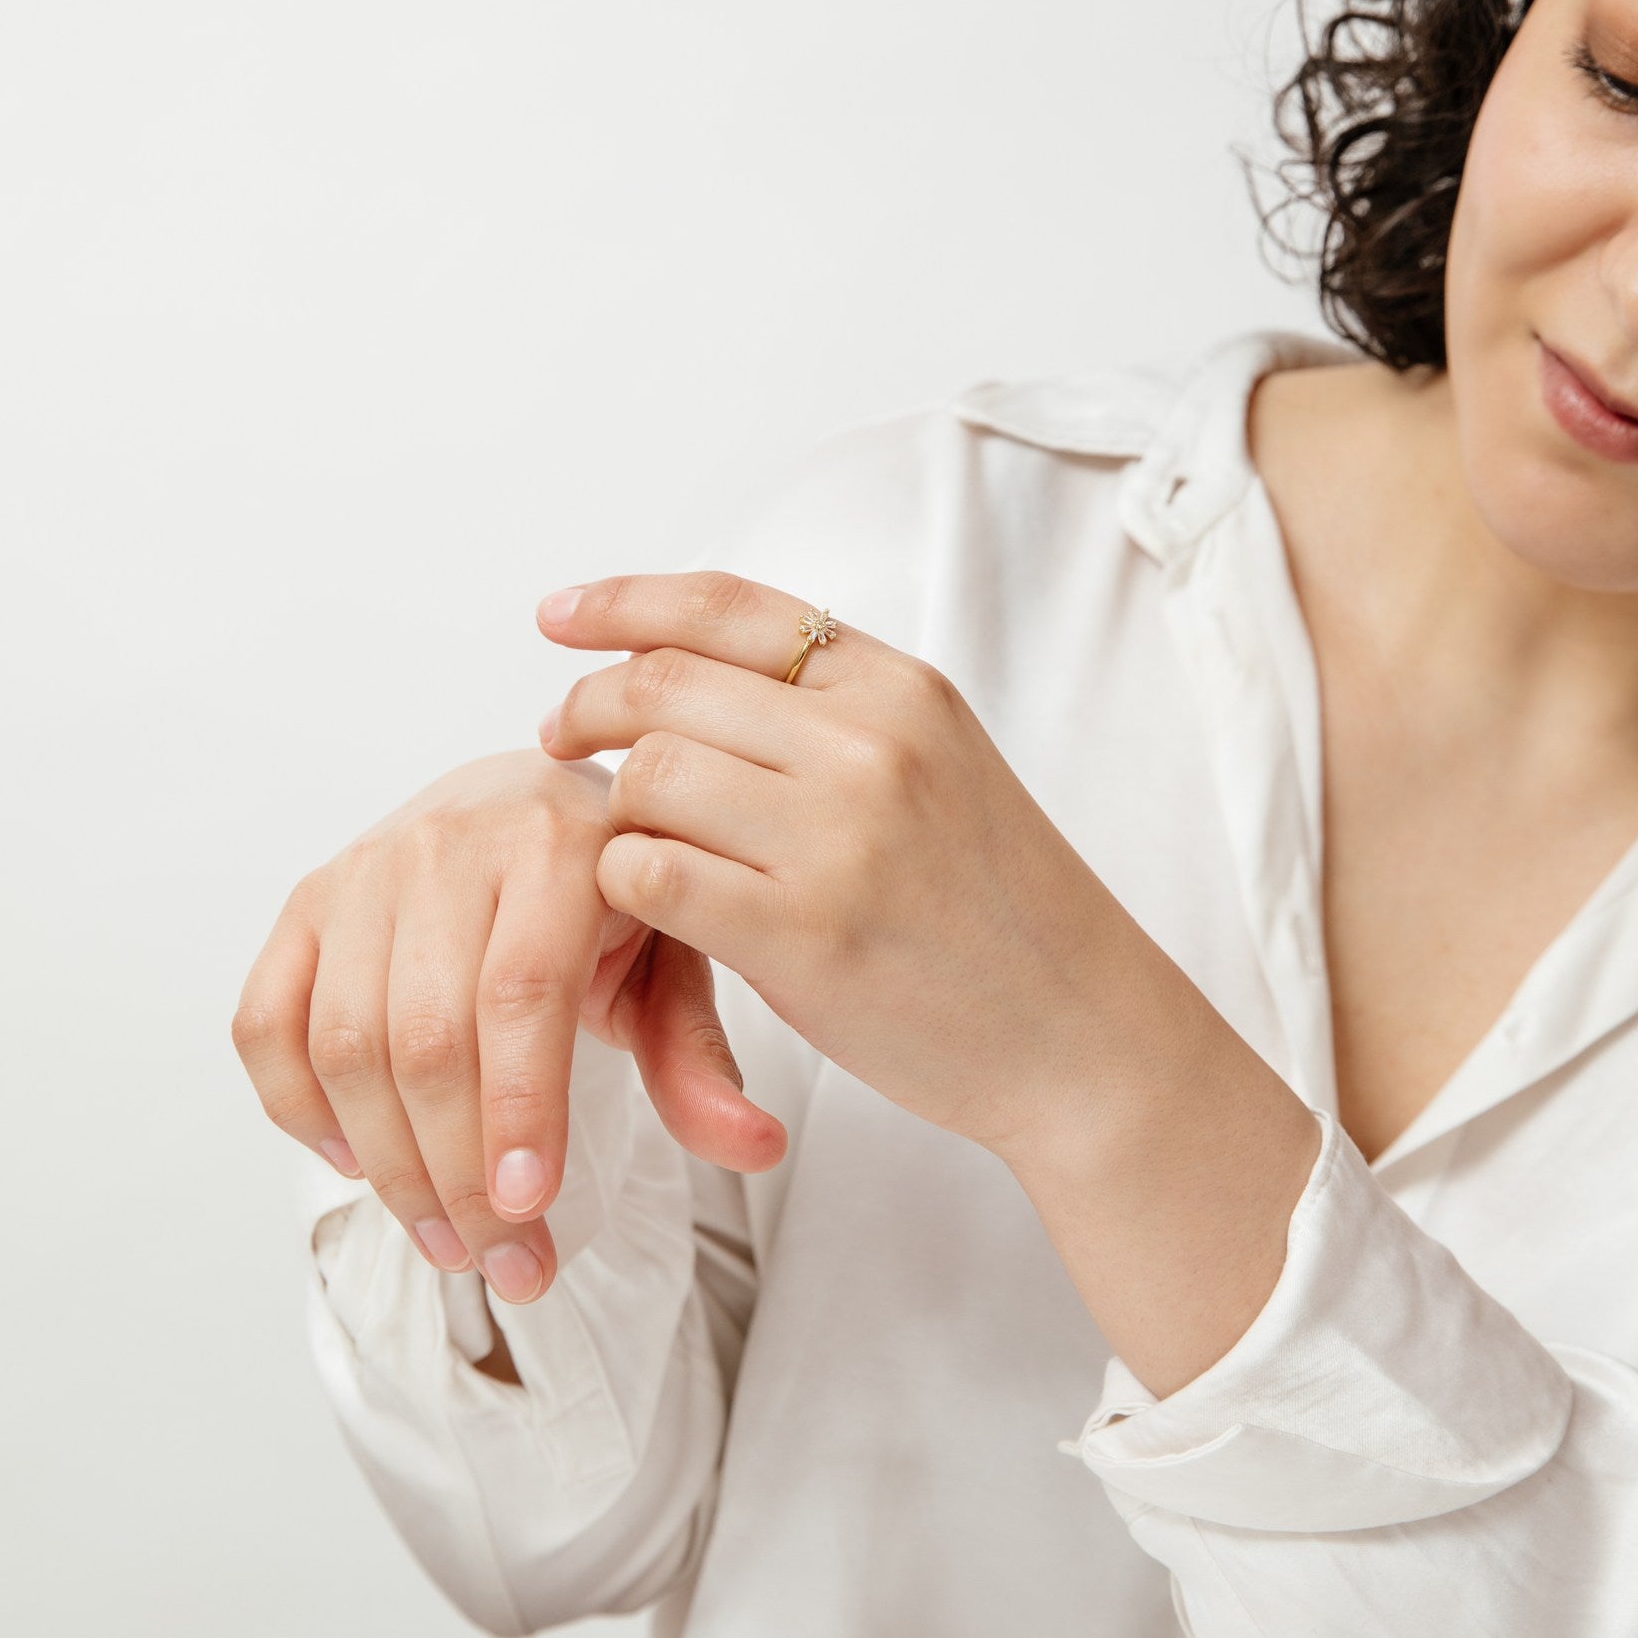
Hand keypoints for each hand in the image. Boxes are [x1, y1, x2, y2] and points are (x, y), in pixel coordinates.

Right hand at [231, 747, 786, 1299]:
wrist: (531, 801)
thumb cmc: (609, 893)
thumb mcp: (674, 956)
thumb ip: (699, 1053)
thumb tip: (754, 1148)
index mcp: (556, 842)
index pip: (521, 992)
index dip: (519, 1108)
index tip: (530, 1210)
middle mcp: (447, 842)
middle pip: (427, 1035)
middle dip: (459, 1173)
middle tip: (506, 1263)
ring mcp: (364, 870)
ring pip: (346, 1042)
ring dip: (389, 1167)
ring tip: (449, 1244)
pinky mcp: (306, 902)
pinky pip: (267, 1022)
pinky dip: (299, 1108)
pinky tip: (359, 1163)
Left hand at [535, 573, 1120, 1160]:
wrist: (1081, 1033)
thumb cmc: (997, 911)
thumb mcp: (940, 766)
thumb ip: (836, 716)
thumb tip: (694, 673)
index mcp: (900, 689)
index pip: (725, 608)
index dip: (622, 604)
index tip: (557, 619)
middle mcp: (872, 743)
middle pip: (665, 685)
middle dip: (588, 711)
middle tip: (560, 744)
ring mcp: (839, 837)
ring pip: (649, 777)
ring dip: (613, 810)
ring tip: (622, 843)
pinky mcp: (804, 934)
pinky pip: (650, 876)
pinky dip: (622, 885)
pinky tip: (644, 906)